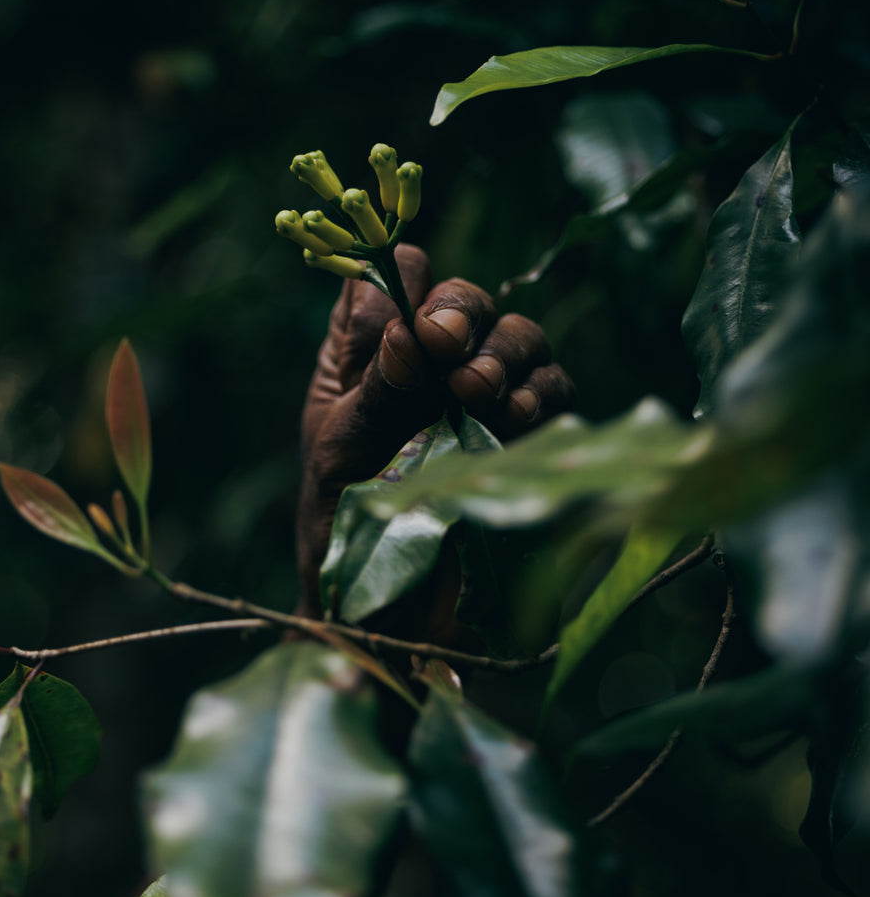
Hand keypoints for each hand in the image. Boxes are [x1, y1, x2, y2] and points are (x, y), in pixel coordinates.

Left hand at [296, 245, 575, 617]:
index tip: (398, 321)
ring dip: (502, 351)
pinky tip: (515, 418)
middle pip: (461, 299)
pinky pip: (553, 391)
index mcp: (369, 355)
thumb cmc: (343, 529)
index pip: (391, 280)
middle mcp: (430, 365)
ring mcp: (484, 397)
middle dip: (457, 313)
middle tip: (444, 348)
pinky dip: (540, 393)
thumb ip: (377, 389)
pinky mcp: (529, 436)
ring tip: (478, 391)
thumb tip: (410, 330)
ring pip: (517, 336)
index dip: (396, 286)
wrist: (389, 616)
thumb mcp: (344, 452)